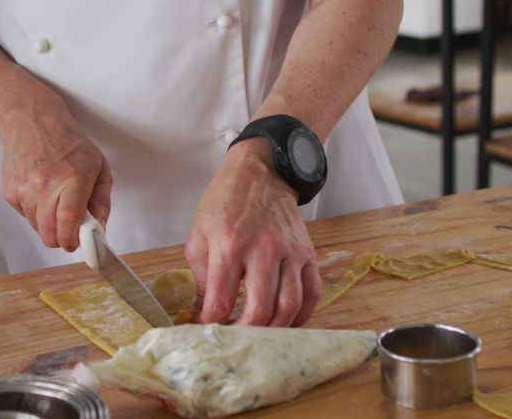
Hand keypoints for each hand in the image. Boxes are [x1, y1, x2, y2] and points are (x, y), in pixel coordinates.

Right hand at [0, 106, 112, 251]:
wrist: (31, 121)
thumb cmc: (68, 142)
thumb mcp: (98, 166)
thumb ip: (102, 201)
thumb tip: (100, 228)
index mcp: (72, 178)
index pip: (68, 220)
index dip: (73, 240)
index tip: (79, 243)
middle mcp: (45, 185)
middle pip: (50, 235)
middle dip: (63, 239)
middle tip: (71, 229)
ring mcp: (24, 190)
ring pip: (38, 229)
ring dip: (49, 224)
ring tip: (56, 200)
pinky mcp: (10, 193)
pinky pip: (26, 217)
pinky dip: (36, 213)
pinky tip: (41, 192)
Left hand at [185, 139, 321, 327]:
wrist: (260, 173)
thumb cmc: (225, 203)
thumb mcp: (199, 234)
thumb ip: (200, 276)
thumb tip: (202, 309)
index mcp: (229, 246)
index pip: (220, 300)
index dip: (211, 323)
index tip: (205, 328)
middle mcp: (262, 250)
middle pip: (260, 309)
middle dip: (245, 332)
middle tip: (234, 337)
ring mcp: (289, 252)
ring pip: (290, 304)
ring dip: (275, 329)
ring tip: (260, 334)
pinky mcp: (307, 253)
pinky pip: (313, 292)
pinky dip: (303, 314)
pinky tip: (288, 322)